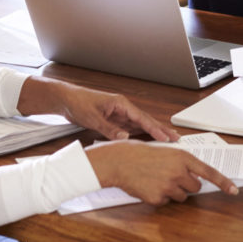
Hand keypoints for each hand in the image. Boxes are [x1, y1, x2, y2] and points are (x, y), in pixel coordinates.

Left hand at [18, 76, 178, 141]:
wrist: (66, 100)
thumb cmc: (78, 103)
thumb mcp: (93, 118)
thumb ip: (109, 129)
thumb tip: (125, 138)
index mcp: (121, 104)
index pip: (142, 118)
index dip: (155, 129)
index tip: (166, 137)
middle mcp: (123, 108)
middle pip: (146, 121)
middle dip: (161, 130)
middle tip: (176, 139)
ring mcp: (120, 114)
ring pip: (141, 126)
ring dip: (153, 133)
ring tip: (168, 141)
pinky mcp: (115, 120)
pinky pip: (132, 129)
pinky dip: (141, 135)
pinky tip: (149, 142)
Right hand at [86, 139, 237, 204]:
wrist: (119, 161)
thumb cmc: (140, 153)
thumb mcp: (165, 150)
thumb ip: (181, 161)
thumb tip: (194, 174)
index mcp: (182, 157)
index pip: (209, 172)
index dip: (223, 182)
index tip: (234, 190)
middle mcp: (178, 172)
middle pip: (195, 188)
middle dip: (187, 185)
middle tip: (172, 177)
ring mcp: (168, 186)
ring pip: (181, 197)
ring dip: (173, 192)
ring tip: (157, 179)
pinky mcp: (158, 198)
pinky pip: (165, 202)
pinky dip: (159, 197)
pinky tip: (148, 185)